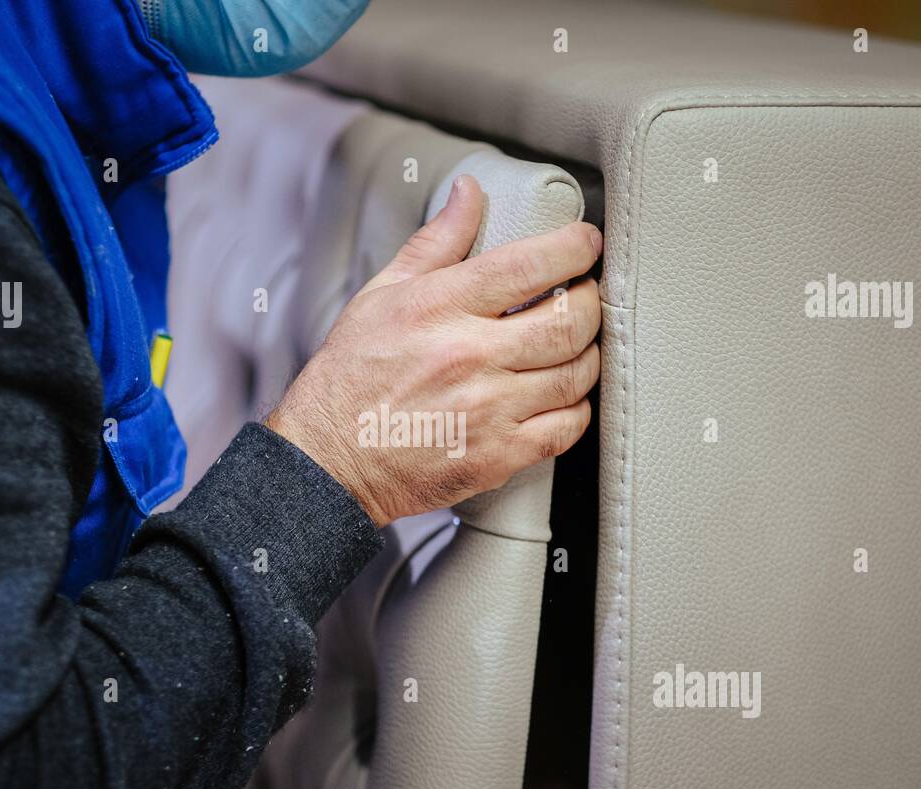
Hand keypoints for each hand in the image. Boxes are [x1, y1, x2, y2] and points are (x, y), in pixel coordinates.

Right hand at [267, 174, 601, 527]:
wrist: (328, 461)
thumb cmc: (349, 380)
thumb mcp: (381, 295)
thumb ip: (436, 243)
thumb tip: (470, 194)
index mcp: (440, 309)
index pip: (530, 265)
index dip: (574, 247)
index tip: (586, 243)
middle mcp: (469, 357)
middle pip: (570, 320)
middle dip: (592, 300)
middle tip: (586, 294)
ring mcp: (489, 410)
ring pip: (577, 374)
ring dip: (588, 354)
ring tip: (575, 344)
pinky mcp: (498, 457)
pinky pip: (566, 428)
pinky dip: (576, 408)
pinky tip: (562, 395)